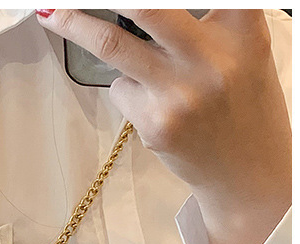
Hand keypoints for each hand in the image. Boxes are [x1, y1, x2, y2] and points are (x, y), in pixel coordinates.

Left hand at [37, 10, 290, 243]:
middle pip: (144, 8)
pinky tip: (155, 105)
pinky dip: (129, 88)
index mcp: (242, 29)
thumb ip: (211, 22)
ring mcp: (177, 94)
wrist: (247, 171)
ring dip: (75, 25)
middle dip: (96, 1)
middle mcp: (209, 58)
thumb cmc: (242, 102)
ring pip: (112, 45)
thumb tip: (144, 10)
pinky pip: (122, 89)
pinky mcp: (154, 123)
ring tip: (52, 14)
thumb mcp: (244, 49)